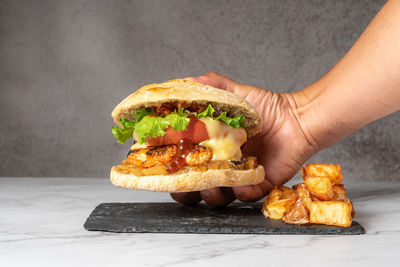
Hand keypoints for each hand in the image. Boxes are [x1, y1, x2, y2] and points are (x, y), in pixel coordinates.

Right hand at [171, 72, 317, 206]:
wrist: (297, 119)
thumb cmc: (267, 107)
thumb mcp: (235, 93)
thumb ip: (211, 86)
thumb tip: (184, 82)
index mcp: (213, 148)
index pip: (187, 164)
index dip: (174, 170)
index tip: (164, 168)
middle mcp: (224, 166)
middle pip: (198, 187)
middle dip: (187, 191)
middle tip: (184, 186)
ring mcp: (241, 178)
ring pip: (219, 197)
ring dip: (210, 195)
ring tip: (210, 185)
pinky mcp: (259, 184)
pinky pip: (246, 196)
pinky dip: (241, 193)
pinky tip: (240, 184)